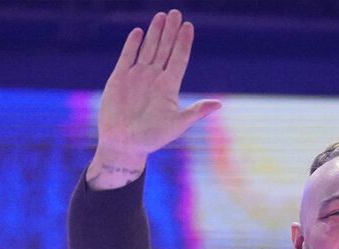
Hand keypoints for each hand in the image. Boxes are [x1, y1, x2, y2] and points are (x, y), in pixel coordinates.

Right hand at [87, 10, 220, 189]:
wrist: (124, 145)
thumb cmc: (153, 138)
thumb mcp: (178, 124)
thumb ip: (197, 112)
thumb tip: (219, 104)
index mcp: (169, 87)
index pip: (178, 59)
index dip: (183, 42)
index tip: (188, 26)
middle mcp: (154, 79)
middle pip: (164, 49)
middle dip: (170, 31)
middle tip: (176, 12)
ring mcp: (137, 77)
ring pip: (148, 49)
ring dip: (154, 33)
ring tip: (161, 16)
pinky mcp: (119, 79)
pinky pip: (126, 57)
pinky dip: (132, 45)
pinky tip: (138, 32)